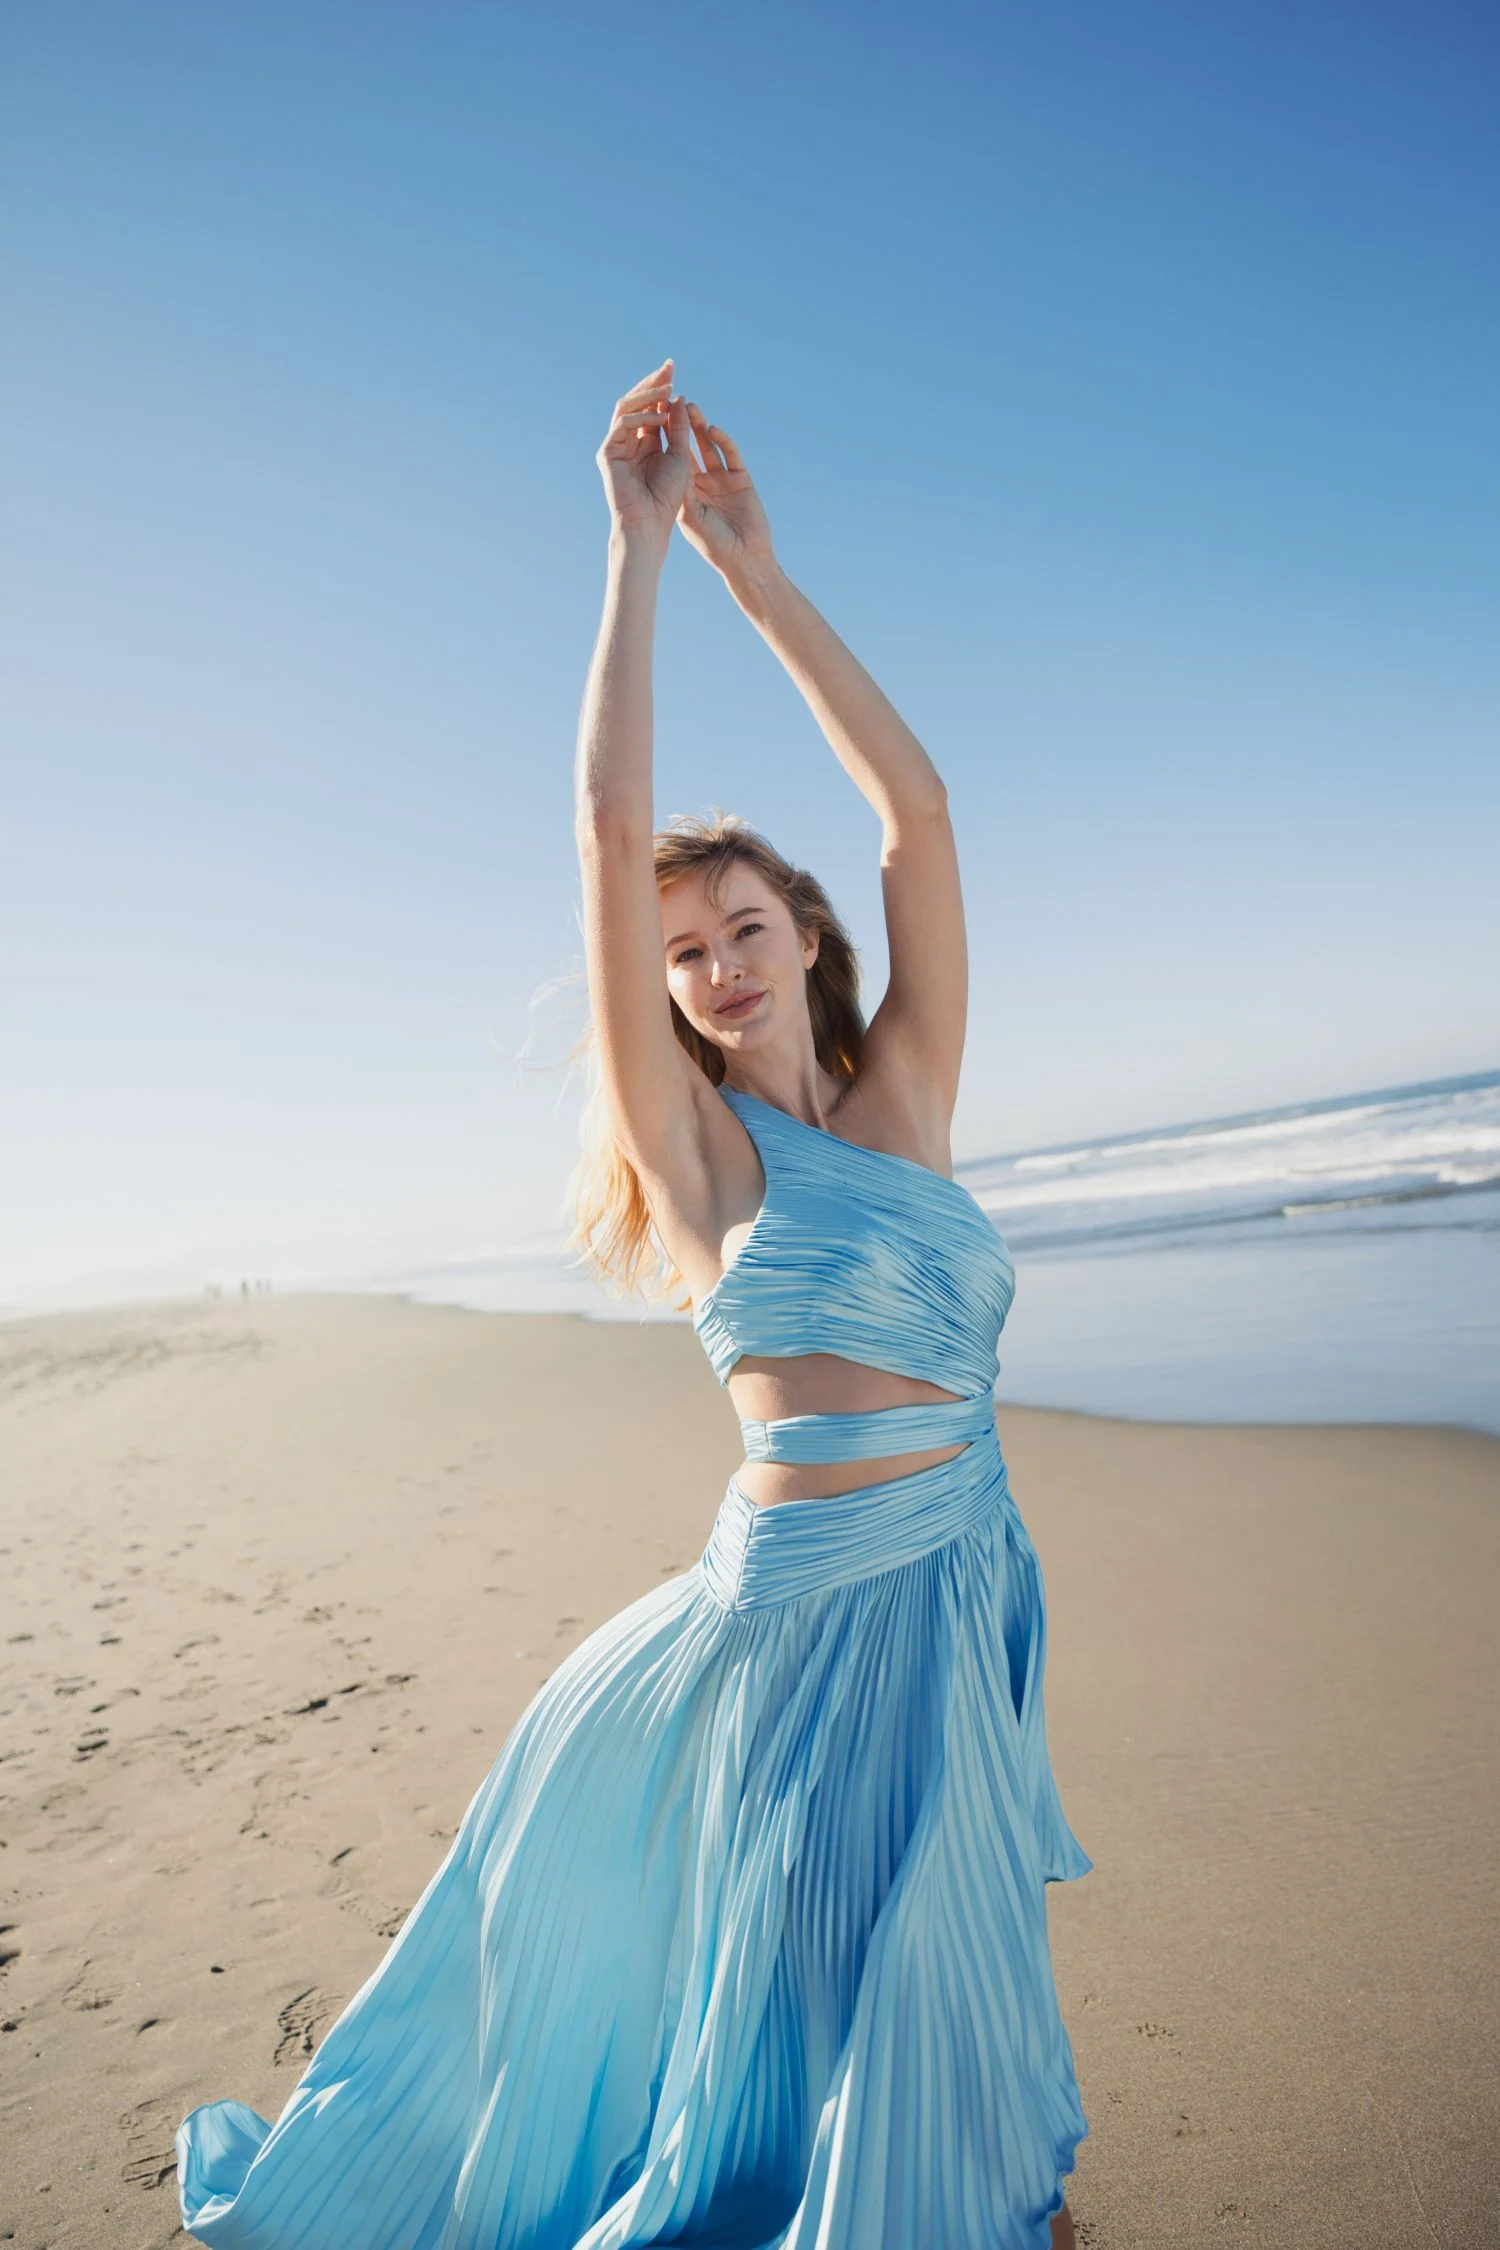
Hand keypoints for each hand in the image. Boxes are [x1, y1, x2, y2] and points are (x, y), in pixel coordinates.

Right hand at [596, 359, 694, 557]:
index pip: (652, 408)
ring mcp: (616, 446)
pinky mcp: (607, 453)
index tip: (674, 370)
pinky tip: (659, 416)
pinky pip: (622, 424)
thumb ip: (678, 428)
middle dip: (653, 383)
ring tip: (667, 388)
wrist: (649, 523)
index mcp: (646, 443)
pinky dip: (641, 417)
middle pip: (637, 403)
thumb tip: (677, 397)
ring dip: (647, 395)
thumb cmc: (666, 497)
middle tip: (669, 367)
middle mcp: (629, 441)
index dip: (661, 388)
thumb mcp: (679, 456)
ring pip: (627, 408)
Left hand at [677, 406, 775, 581]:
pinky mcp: (740, 479)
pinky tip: (712, 429)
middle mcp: (702, 481)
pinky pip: (730, 454)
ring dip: (699, 426)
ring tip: (690, 406)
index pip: (670, 458)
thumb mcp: (690, 516)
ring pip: (708, 446)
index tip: (651, 418)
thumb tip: (661, 463)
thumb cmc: (715, 545)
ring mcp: (722, 479)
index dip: (662, 438)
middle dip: (679, 424)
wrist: (745, 559)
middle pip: (688, 447)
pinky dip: (722, 441)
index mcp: (685, 491)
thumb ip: (680, 490)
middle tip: (669, 402)